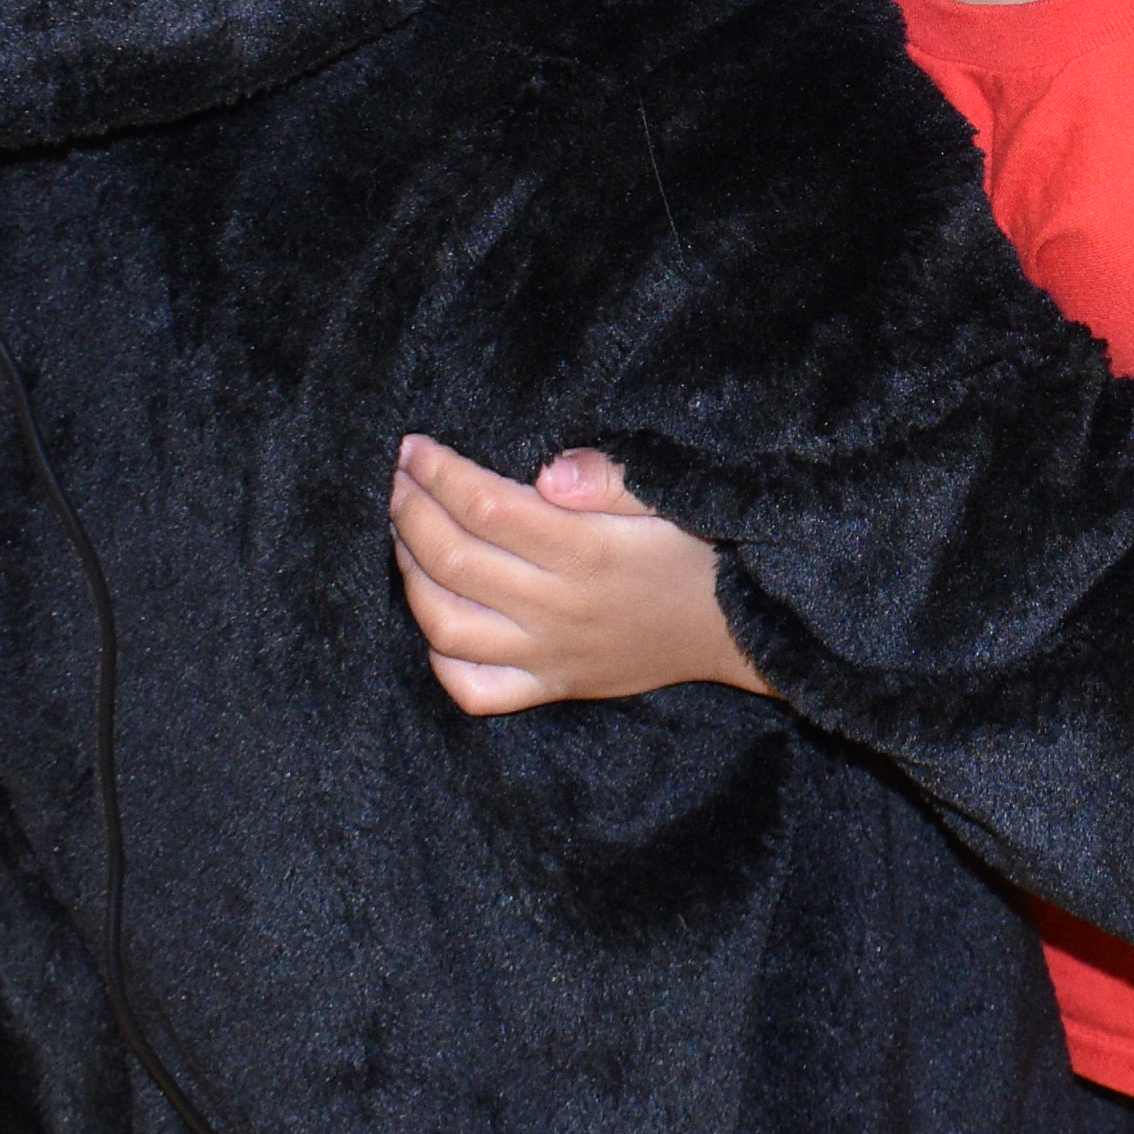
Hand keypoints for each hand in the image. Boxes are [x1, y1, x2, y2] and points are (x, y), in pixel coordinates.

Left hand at [392, 435, 767, 715]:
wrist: (737, 628)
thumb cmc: (697, 549)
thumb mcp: (668, 496)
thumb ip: (609, 479)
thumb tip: (550, 472)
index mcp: (586, 553)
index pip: (486, 507)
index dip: (439, 472)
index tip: (414, 446)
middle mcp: (559, 608)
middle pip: (454, 559)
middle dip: (410, 510)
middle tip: (397, 478)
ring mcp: (549, 654)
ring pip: (448, 623)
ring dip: (410, 574)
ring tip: (403, 535)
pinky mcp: (551, 686)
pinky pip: (475, 688)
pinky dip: (439, 656)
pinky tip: (434, 614)